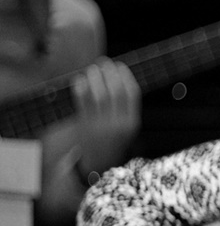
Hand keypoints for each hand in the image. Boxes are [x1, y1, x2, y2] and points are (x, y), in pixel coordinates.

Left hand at [71, 57, 140, 174]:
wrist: (99, 164)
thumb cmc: (114, 140)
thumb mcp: (127, 126)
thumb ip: (125, 106)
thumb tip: (116, 76)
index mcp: (132, 122)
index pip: (132, 93)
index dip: (126, 75)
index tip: (119, 65)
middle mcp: (118, 124)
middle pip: (116, 91)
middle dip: (110, 73)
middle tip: (104, 61)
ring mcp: (101, 125)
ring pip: (98, 94)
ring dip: (95, 77)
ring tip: (92, 68)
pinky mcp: (85, 126)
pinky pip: (82, 102)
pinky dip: (81, 87)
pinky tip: (80, 79)